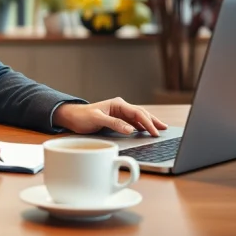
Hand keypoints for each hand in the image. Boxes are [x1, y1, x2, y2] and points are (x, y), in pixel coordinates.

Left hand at [52, 97, 167, 136]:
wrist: (71, 117)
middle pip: (141, 113)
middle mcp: (120, 107)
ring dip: (149, 123)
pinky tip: (146, 130)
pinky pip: (133, 122)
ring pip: (138, 118)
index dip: (148, 123)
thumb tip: (131, 129)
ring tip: (161, 129)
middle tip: (164, 130)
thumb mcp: (97, 120)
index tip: (155, 132)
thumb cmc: (82, 116)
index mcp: (117, 104)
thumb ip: (114, 123)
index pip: (137, 113)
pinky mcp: (117, 119)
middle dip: (153, 121)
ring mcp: (119, 113)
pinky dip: (142, 126)